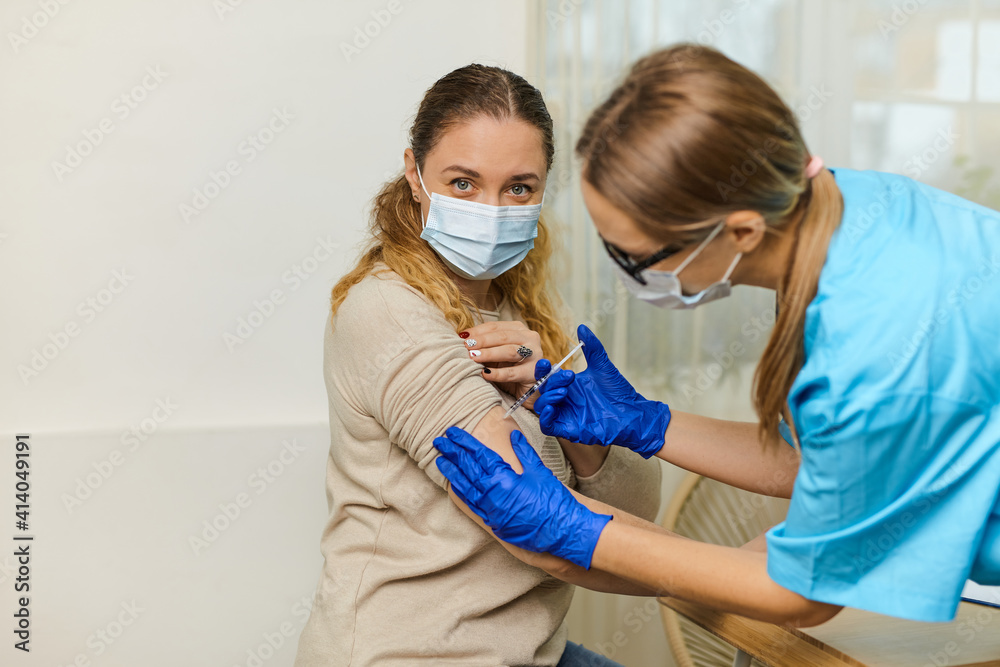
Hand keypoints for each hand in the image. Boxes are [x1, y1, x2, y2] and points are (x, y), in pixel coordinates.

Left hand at [433, 426, 611, 568]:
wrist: (562, 531)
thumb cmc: (553, 500)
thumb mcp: (540, 471)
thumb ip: (524, 451)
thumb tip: (513, 435)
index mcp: (504, 477)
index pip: (479, 455)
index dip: (464, 442)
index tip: (452, 432)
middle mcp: (493, 493)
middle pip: (467, 468)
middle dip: (452, 453)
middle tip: (439, 441)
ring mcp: (491, 510)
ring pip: (465, 486)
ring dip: (452, 472)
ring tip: (440, 460)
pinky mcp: (493, 523)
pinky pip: (472, 505)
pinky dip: (461, 493)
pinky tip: (453, 484)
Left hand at [461, 321, 542, 405]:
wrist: (529, 392)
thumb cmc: (510, 370)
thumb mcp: (496, 356)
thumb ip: (484, 347)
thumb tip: (463, 340)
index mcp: (519, 330)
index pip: (496, 327)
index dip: (478, 331)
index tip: (462, 336)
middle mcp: (530, 338)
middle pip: (503, 336)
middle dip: (482, 341)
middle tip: (466, 346)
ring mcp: (535, 355)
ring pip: (509, 351)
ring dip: (489, 354)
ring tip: (473, 357)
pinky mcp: (534, 373)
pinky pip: (513, 372)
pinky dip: (497, 373)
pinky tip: (485, 374)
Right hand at [532, 324, 670, 458]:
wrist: (633, 413)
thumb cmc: (619, 392)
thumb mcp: (602, 366)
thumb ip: (592, 347)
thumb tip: (582, 327)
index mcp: (568, 385)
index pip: (547, 376)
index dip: (542, 370)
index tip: (546, 361)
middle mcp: (563, 400)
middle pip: (542, 390)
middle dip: (550, 382)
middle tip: (569, 377)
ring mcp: (564, 415)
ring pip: (541, 407)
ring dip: (547, 397)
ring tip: (564, 392)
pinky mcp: (568, 430)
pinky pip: (547, 426)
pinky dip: (545, 417)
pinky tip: (552, 408)